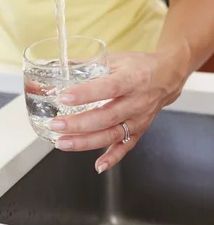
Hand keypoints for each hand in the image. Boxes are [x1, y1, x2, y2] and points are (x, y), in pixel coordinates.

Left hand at [49, 50, 186, 172]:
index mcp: (131, 79)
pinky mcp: (140, 130)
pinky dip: (112, 158)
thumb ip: (89, 63)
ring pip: (112, 134)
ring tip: (63, 143)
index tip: (64, 97)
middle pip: (107, 116)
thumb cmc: (139, 66)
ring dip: (86, 142)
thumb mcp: (116, 58)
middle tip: (56, 124)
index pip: (108, 87)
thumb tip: (60, 64)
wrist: (168, 77)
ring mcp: (139, 119)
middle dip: (79, 124)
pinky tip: (98, 165)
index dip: (86, 94)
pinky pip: (126, 147)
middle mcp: (137, 101)